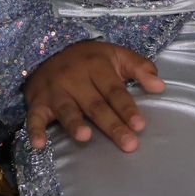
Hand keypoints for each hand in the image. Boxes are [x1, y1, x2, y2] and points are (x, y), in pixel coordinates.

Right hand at [24, 40, 165, 152]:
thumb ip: (140, 68)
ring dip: (74, 123)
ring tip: (85, 137)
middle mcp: (74, 77)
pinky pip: (34, 117)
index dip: (127, 108)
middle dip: (112, 124)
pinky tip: (39, 144)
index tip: (139, 125)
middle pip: (95, 104)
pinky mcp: (37, 102)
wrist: (49, 51)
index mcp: (95, 65)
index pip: (114, 90)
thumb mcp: (116, 55)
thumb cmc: (90, 60)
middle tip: (128, 144)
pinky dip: (35, 130)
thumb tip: (160, 87)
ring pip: (66, 109)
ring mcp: (54, 90)